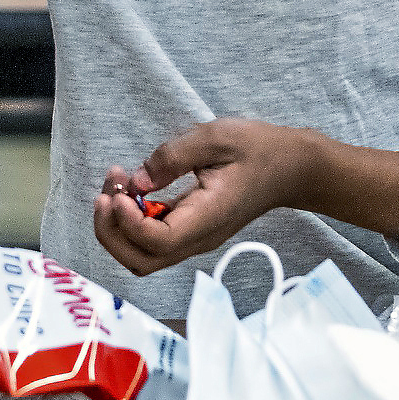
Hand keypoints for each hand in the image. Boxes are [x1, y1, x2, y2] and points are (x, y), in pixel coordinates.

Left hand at [91, 118, 320, 275]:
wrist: (291, 169)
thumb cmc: (257, 150)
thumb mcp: (215, 138)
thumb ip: (172, 157)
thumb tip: (137, 180)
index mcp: (208, 219)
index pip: (158, 242)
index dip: (129, 222)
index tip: (120, 190)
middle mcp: (198, 238)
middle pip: (140, 261)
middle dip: (111, 230)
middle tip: (108, 191)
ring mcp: (192, 239)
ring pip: (140, 255)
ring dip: (116, 225)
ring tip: (115, 184)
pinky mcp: (187, 231)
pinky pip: (148, 239)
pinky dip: (128, 220)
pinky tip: (128, 187)